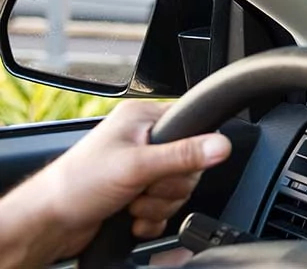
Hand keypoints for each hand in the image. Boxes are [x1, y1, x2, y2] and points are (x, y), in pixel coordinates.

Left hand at [34, 100, 231, 255]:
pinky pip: (166, 209)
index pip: (194, 128)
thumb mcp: (136, 166)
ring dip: (158, 206)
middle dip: (168, 188)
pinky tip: (133, 219)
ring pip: (178, 190)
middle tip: (143, 189)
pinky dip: (152, 219)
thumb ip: (183, 155)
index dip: (190, 153)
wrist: (48, 223)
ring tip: (131, 205)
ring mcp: (141, 169)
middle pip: (189, 166)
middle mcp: (144, 140)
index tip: (171, 168)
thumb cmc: (76, 185)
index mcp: (143, 119)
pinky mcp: (138, 194)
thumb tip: (221, 145)